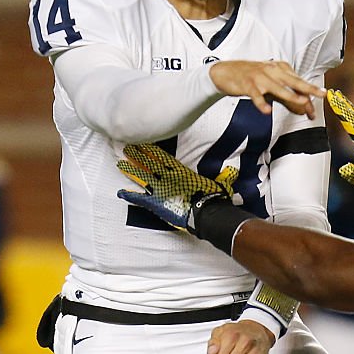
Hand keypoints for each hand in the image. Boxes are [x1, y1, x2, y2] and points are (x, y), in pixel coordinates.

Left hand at [116, 143, 236, 229]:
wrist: (206, 213)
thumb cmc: (212, 198)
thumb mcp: (218, 184)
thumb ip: (223, 176)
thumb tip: (234, 170)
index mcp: (180, 171)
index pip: (163, 156)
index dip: (152, 148)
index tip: (143, 140)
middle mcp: (167, 177)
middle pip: (149, 163)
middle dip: (137, 155)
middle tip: (126, 146)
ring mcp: (160, 189)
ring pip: (142, 176)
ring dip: (131, 170)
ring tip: (120, 163)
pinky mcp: (156, 203)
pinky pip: (140, 198)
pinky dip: (129, 195)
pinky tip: (119, 192)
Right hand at [209, 60, 325, 118]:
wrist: (225, 71)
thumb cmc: (251, 77)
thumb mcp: (271, 83)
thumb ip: (286, 95)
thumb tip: (303, 106)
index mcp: (279, 68)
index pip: (298, 82)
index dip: (310, 94)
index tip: (316, 107)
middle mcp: (272, 71)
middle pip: (294, 81)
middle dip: (309, 88)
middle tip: (322, 94)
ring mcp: (259, 77)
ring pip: (277, 87)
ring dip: (290, 95)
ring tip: (301, 101)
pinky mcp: (247, 84)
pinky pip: (255, 95)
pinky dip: (261, 103)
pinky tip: (267, 110)